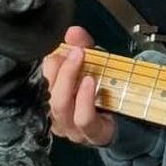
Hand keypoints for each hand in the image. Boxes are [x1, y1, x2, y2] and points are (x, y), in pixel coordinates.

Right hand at [42, 25, 115, 146]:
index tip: (61, 49)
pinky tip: (90, 82)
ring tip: (81, 62)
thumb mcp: (93, 64)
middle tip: (75, 52)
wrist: (125, 118)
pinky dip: (84, 98)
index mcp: (51, 99)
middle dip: (60, 70)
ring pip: (61, 106)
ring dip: (69, 80)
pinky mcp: (92, 134)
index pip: (39, 81)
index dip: (49, 64)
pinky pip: (83, 118)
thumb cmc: (101, 91)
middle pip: (48, 93)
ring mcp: (72, 129)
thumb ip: (82, 46)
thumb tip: (72, 31)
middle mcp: (57, 117)